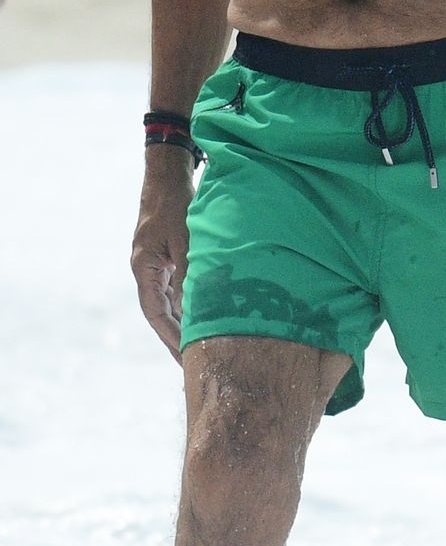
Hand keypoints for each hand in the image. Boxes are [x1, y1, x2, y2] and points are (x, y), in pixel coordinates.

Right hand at [131, 157, 194, 359]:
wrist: (167, 180)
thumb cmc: (175, 206)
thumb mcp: (184, 238)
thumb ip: (188, 269)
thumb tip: (194, 304)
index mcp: (145, 270)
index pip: (155, 312)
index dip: (169, 335)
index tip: (184, 354)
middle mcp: (147, 273)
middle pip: (160, 315)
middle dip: (175, 339)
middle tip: (192, 365)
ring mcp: (156, 269)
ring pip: (168, 306)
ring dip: (181, 327)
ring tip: (198, 351)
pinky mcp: (167, 263)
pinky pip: (175, 293)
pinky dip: (187, 309)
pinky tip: (201, 322)